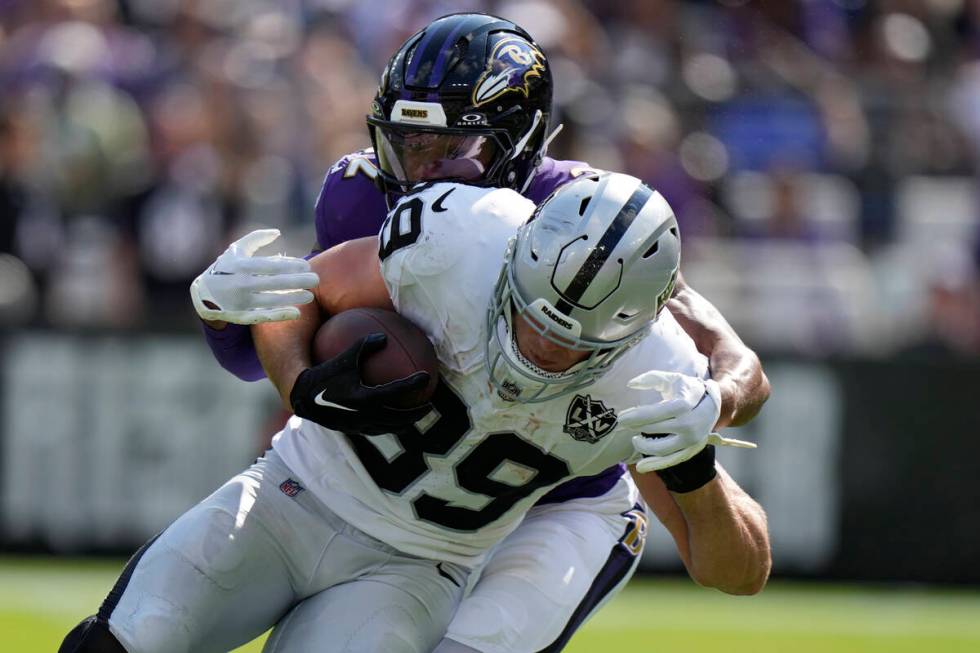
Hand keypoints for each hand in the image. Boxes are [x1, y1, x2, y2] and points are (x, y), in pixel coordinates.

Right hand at [190, 229, 319, 324]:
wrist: (202, 295)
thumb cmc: (225, 268)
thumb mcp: (236, 250)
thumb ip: (256, 238)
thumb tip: (277, 232)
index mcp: (241, 266)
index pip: (270, 266)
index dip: (290, 265)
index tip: (306, 266)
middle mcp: (241, 284)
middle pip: (274, 282)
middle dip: (297, 281)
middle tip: (316, 279)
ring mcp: (241, 302)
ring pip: (271, 300)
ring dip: (292, 298)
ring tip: (310, 296)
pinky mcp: (242, 316)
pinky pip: (264, 316)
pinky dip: (280, 315)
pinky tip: (296, 312)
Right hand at [289, 333, 432, 434]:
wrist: (303, 398)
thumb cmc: (325, 374)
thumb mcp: (344, 358)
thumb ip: (364, 346)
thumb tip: (384, 337)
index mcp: (364, 397)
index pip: (396, 391)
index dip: (413, 384)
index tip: (427, 377)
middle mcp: (365, 415)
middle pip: (399, 418)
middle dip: (416, 413)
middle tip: (429, 405)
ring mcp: (360, 426)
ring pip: (389, 428)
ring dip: (405, 424)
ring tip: (414, 417)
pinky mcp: (354, 430)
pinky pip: (377, 430)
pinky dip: (389, 425)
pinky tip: (392, 418)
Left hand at [620, 371, 754, 474]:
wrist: (714, 404)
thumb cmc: (687, 390)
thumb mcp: (672, 378)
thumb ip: (651, 378)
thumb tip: (630, 384)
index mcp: (686, 404)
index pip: (658, 412)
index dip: (638, 416)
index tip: (621, 417)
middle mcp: (691, 424)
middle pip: (657, 429)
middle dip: (637, 427)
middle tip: (623, 423)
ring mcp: (692, 440)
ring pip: (663, 449)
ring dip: (643, 446)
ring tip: (634, 438)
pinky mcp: (691, 451)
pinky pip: (671, 461)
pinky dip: (655, 465)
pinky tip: (640, 467)